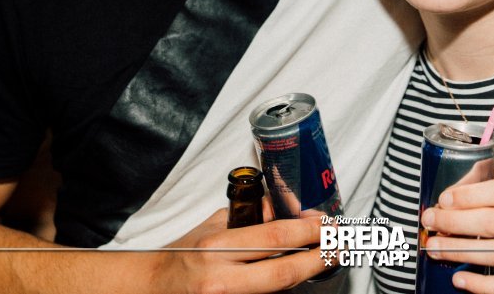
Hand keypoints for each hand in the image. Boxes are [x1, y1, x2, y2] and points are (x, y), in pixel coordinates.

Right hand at [147, 209, 325, 293]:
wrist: (153, 289)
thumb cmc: (182, 257)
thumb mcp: (213, 227)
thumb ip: (248, 217)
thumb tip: (284, 208)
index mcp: (217, 250)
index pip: (274, 238)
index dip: (308, 230)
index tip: (329, 224)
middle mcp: (222, 281)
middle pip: (285, 273)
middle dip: (319, 258)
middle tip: (340, 245)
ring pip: (280, 293)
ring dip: (302, 275)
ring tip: (319, 258)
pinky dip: (282, 290)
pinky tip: (292, 274)